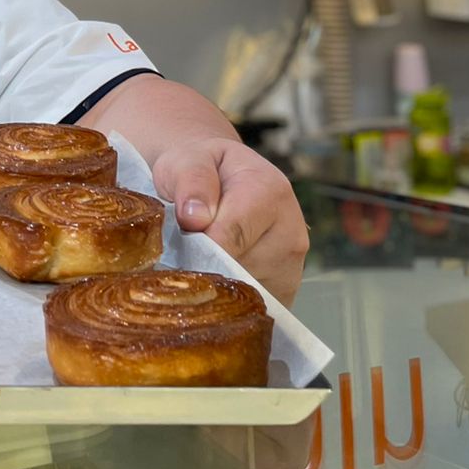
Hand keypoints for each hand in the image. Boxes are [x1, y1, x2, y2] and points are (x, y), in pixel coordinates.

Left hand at [150, 135, 309, 306]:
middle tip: (183, 249)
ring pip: (243, 293)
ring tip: (199, 257)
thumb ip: (192, 181)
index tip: (176, 242)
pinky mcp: (285, 293)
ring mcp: (292, 267)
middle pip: (237, 270)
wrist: (218, 179)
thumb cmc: (202, 169)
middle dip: (204, 265)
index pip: (230, 236)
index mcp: (270, 191)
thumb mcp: (189, 159)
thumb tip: (196, 218)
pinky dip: (229, 299)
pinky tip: (215, 274)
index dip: (195, 245)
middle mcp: (291, 233)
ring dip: (216, 283)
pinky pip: (252, 309)